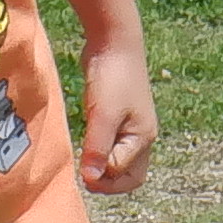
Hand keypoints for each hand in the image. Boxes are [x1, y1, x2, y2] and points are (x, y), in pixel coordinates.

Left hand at [74, 40, 158, 192]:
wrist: (115, 40)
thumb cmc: (113, 78)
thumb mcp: (103, 117)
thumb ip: (97, 149)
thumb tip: (90, 179)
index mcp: (142, 138)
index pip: (124, 175)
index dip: (102, 180)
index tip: (80, 174)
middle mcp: (141, 135)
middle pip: (130, 175)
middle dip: (108, 182)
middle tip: (84, 176)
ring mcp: (131, 125)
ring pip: (121, 159)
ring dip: (103, 165)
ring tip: (83, 161)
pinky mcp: (118, 114)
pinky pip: (112, 143)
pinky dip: (99, 149)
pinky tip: (84, 143)